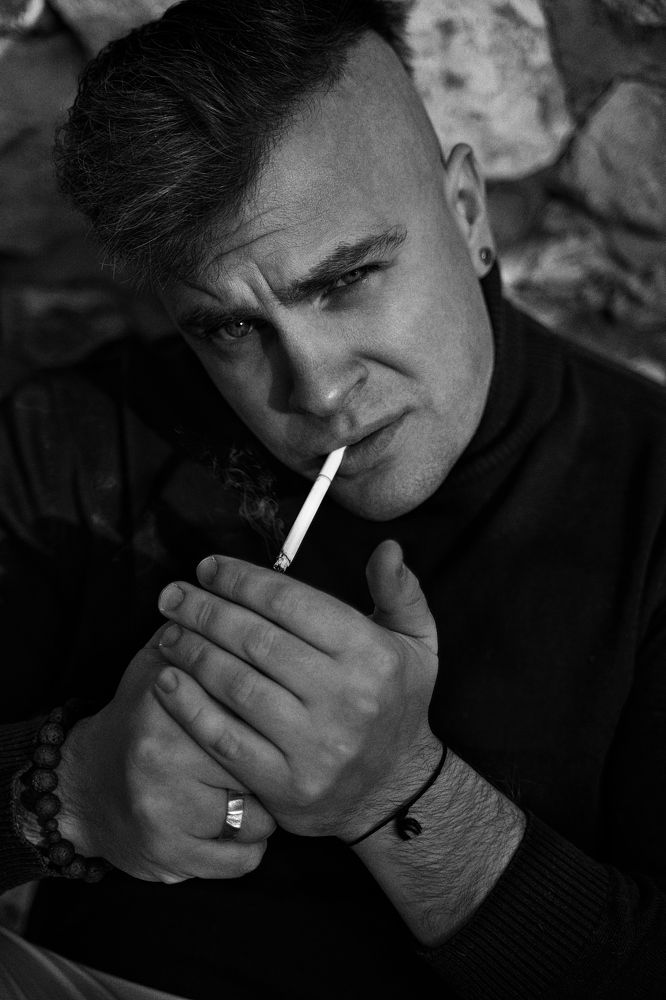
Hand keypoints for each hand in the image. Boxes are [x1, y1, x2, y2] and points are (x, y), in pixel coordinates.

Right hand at [56, 629, 275, 882]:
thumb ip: (200, 634)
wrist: (85, 789)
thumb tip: (254, 602)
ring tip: (247, 789)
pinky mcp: (172, 855)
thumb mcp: (159, 665)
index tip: (292, 709)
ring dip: (266, 806)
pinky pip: (245, 856)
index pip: (251, 699)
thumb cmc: (140, 720)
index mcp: (167, 698)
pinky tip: (237, 824)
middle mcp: (164, 753)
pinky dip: (250, 845)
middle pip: (261, 757)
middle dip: (276, 756)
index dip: (277, 707)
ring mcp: (166, 809)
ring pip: (261, 814)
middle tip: (276, 751)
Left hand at [153, 540, 440, 839]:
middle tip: (173, 595)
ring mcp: (315, 746)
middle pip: (256, 641)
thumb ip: (400, 591)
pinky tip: (167, 680)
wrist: (396, 789)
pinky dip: (189, 708)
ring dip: (192, 653)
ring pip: (236, 685)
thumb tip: (386, 547)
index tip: (207, 568)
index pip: (291, 603)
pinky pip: (225, 739)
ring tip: (168, 631)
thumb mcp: (416, 641)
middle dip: (205, 611)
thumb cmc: (396, 701)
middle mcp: (346, 698)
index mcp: (372, 654)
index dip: (242, 580)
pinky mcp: (287, 784)